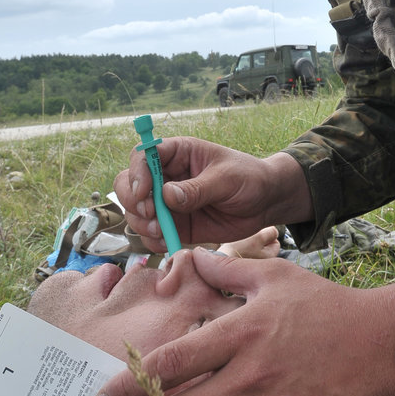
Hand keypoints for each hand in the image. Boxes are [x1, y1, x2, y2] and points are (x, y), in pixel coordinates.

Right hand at [113, 137, 311, 251]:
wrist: (265, 202)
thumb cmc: (249, 179)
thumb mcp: (226, 179)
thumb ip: (198, 188)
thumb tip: (166, 195)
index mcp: (178, 154)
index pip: (143, 156)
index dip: (137, 173)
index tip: (144, 192)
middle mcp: (167, 176)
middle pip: (129, 184)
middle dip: (133, 201)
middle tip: (152, 215)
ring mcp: (168, 202)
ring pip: (136, 211)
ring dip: (141, 223)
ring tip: (162, 231)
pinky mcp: (175, 225)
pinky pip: (152, 235)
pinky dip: (153, 241)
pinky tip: (168, 242)